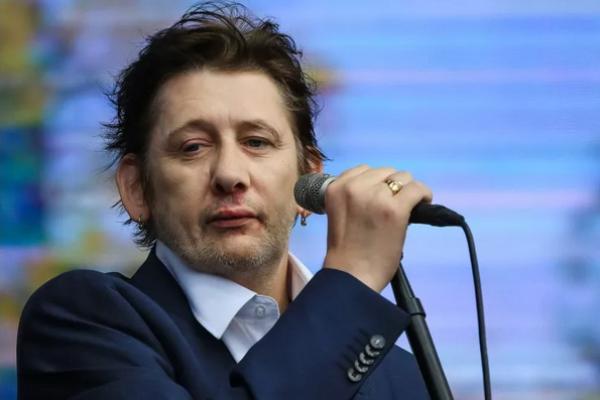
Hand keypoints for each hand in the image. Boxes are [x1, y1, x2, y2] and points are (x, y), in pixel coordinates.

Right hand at [322, 165, 432, 291]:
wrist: (351, 276)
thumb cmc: (346, 251)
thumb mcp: (340, 213)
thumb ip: (355, 196)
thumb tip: (384, 188)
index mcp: (336, 188)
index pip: (363, 170)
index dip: (375, 183)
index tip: (380, 197)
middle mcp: (354, 187)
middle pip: (385, 171)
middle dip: (391, 186)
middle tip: (393, 205)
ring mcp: (375, 197)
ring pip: (402, 177)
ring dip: (407, 190)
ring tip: (408, 206)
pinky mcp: (395, 209)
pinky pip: (417, 189)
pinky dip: (423, 195)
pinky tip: (423, 204)